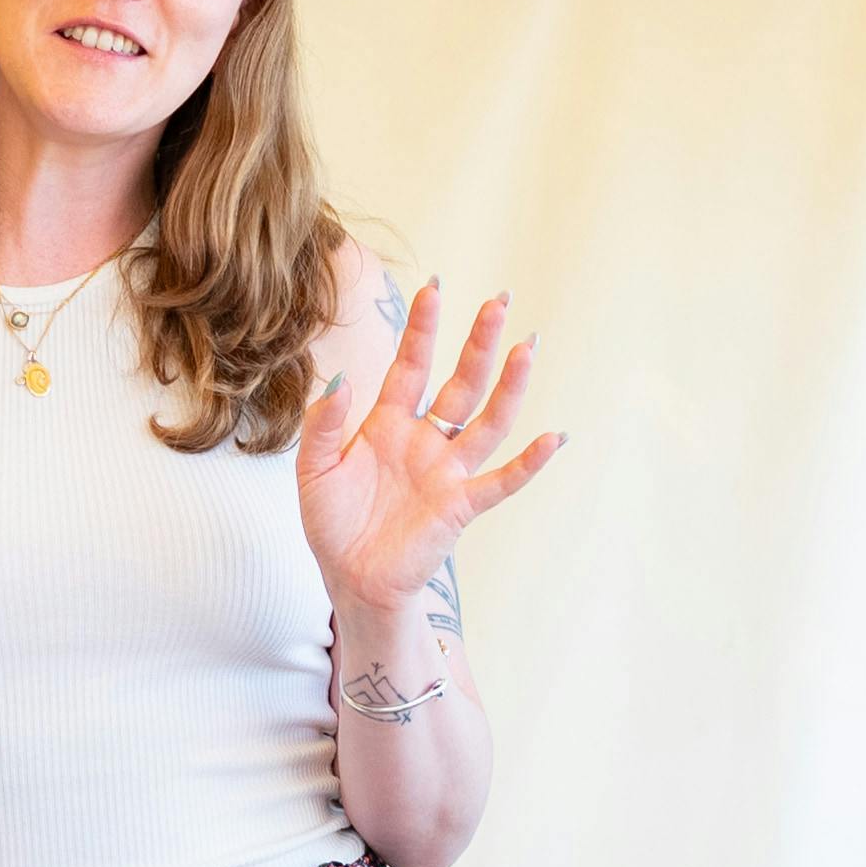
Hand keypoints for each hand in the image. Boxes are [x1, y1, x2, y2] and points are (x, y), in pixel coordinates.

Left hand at [294, 280, 563, 614]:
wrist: (350, 579)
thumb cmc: (333, 523)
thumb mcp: (313, 470)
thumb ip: (323, 425)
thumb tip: (342, 380)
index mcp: (387, 423)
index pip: (412, 366)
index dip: (424, 329)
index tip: (436, 287)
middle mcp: (425, 440)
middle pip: (460, 383)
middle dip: (478, 343)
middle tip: (499, 301)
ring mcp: (447, 471)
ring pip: (486, 422)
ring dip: (509, 386)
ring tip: (527, 348)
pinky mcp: (460, 506)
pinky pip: (500, 481)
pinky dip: (528, 463)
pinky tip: (552, 439)